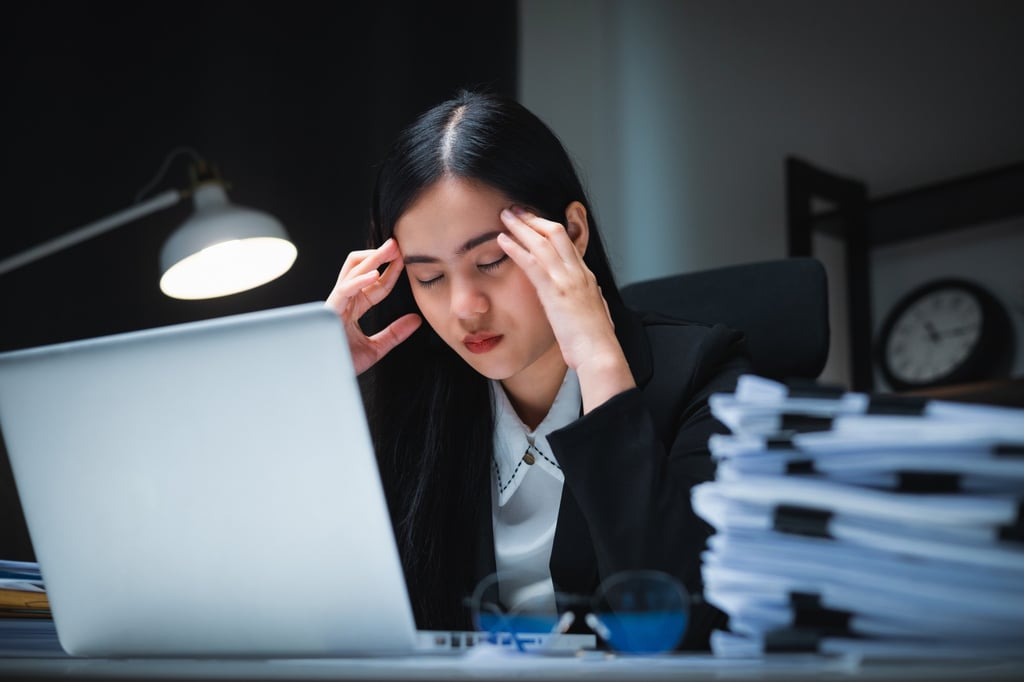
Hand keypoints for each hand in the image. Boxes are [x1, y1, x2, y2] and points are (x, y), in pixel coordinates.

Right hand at [325, 238, 420, 374]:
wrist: (323, 381)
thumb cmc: (342, 363)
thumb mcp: (376, 348)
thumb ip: (394, 333)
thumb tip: (416, 320)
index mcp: (352, 307)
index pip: (374, 284)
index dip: (391, 272)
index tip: (406, 262)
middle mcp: (343, 301)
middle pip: (358, 268)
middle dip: (378, 254)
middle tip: (397, 244)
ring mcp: (335, 303)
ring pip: (351, 271)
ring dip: (372, 258)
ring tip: (391, 250)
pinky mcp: (329, 311)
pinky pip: (344, 290)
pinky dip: (360, 280)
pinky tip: (376, 274)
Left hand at [497, 207, 634, 410]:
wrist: (600, 353)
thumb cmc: (595, 342)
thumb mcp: (594, 314)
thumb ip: (589, 301)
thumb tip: (589, 297)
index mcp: (587, 278)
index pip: (569, 243)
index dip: (550, 229)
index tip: (535, 221)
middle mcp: (578, 273)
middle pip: (556, 233)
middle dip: (534, 218)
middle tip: (517, 209)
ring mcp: (567, 280)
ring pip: (543, 242)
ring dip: (522, 226)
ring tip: (506, 215)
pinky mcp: (555, 291)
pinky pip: (532, 263)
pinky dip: (516, 248)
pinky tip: (502, 239)